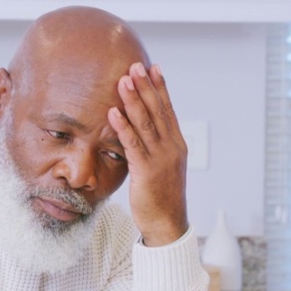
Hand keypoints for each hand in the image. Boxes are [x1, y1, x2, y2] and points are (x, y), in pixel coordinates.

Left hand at [109, 62, 188, 246]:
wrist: (167, 224)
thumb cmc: (161, 197)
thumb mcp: (161, 167)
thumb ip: (154, 147)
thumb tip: (144, 131)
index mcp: (177, 145)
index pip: (168, 110)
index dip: (160, 88)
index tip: (153, 67)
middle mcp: (171, 148)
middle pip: (158, 111)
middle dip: (146, 87)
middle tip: (136, 65)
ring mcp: (161, 159)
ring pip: (146, 123)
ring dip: (134, 101)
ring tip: (124, 81)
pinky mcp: (147, 172)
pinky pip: (133, 145)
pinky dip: (123, 127)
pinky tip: (113, 113)